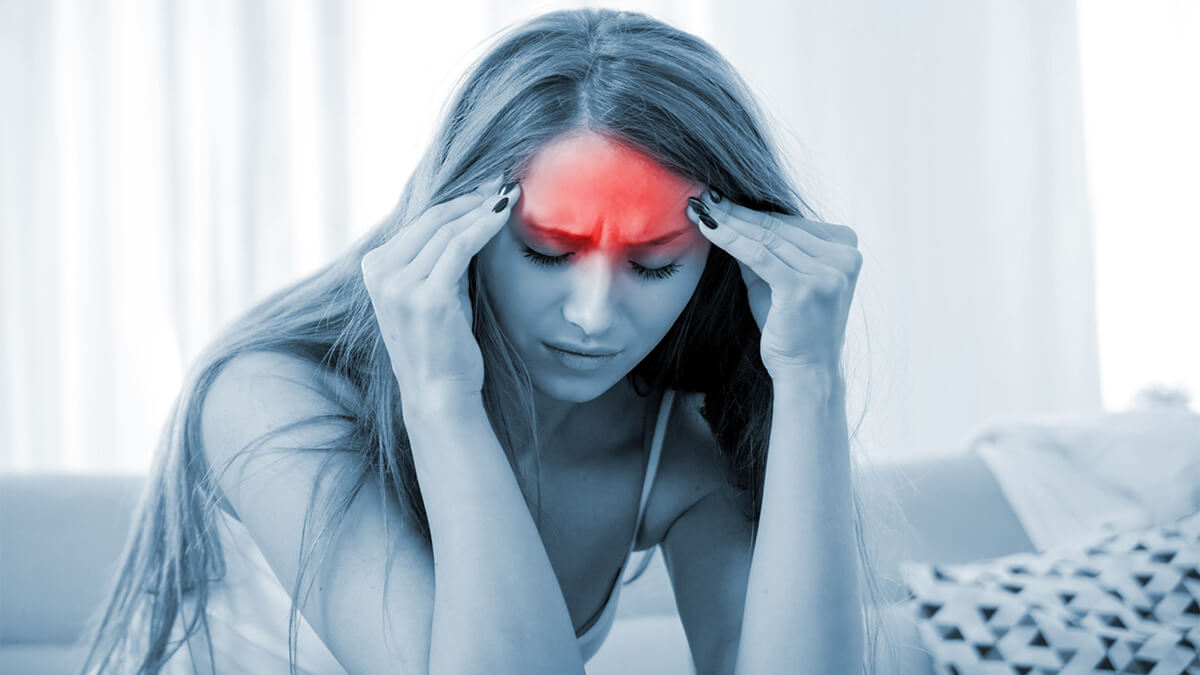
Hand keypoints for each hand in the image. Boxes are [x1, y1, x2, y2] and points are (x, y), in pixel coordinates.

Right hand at [361, 174, 518, 405]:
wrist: (438, 394)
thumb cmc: (442, 345)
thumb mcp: (428, 293)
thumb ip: (434, 259)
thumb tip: (464, 218)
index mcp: (374, 268)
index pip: (419, 222)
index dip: (455, 202)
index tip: (485, 188)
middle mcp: (380, 273)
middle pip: (432, 220)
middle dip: (470, 198)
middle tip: (501, 182)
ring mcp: (400, 285)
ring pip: (447, 230)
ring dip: (481, 208)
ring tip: (509, 195)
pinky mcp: (427, 296)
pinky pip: (460, 247)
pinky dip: (484, 225)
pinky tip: (504, 213)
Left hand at [685, 190, 861, 379]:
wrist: (807, 372)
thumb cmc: (792, 328)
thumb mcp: (778, 280)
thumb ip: (764, 249)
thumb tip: (728, 217)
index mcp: (846, 248)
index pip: (790, 223)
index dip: (752, 211)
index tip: (720, 199)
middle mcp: (843, 257)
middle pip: (778, 228)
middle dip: (737, 212)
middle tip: (704, 198)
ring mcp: (828, 272)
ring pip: (766, 238)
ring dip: (729, 222)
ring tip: (701, 210)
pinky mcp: (805, 287)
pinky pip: (759, 255)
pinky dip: (730, 239)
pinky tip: (708, 228)